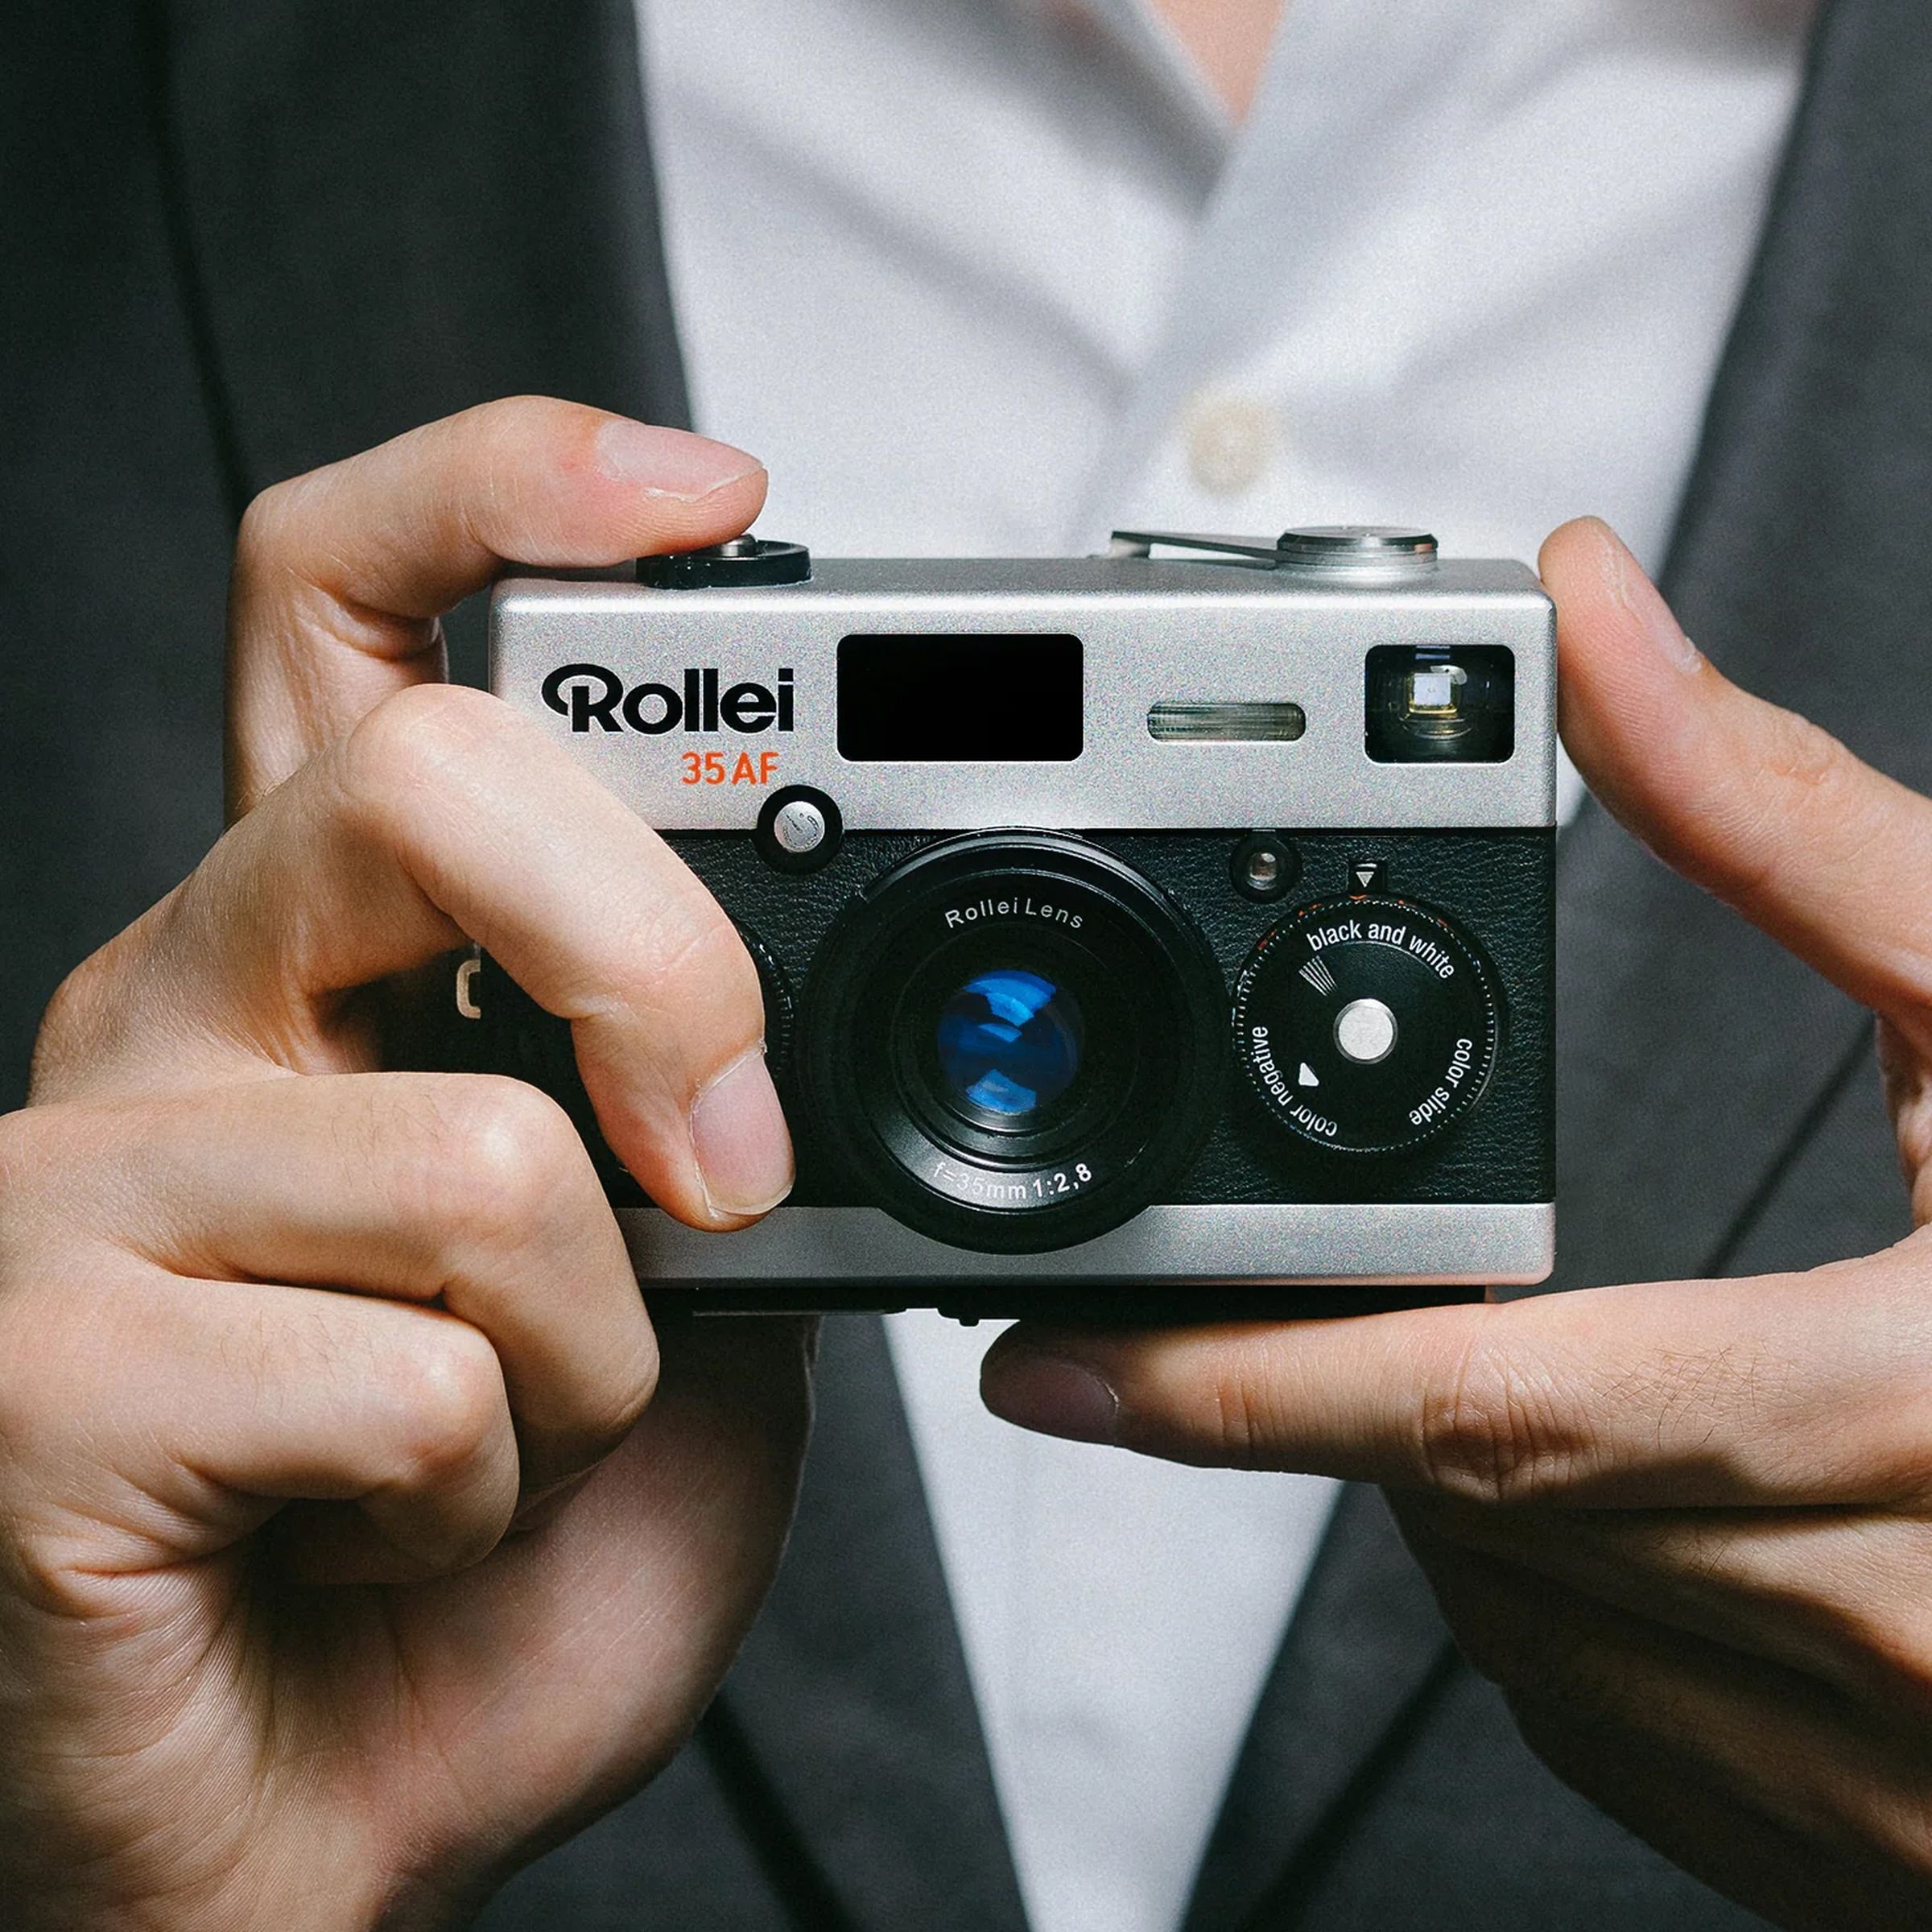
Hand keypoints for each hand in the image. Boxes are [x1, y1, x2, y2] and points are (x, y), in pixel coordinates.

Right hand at [0, 399, 807, 1929]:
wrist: (314, 1832)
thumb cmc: (464, 1579)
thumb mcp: (663, 1312)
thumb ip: (706, 1149)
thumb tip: (788, 1039)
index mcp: (321, 966)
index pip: (349, 607)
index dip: (511, 489)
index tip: (707, 496)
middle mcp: (177, 1017)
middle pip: (417, 784)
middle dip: (660, 972)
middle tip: (722, 1170)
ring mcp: (81, 1185)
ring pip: (475, 1146)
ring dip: (589, 1351)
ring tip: (502, 1445)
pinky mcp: (37, 1377)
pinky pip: (406, 1376)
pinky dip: (486, 1496)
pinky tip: (381, 1540)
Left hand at [981, 518, 1931, 1930]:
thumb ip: (1788, 823)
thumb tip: (1599, 629)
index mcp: (1924, 1419)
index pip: (1491, 1413)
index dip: (1244, 1388)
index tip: (1061, 1366)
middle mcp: (1899, 1639)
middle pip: (1475, 1513)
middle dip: (1358, 1392)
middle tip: (1345, 1286)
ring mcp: (1884, 1784)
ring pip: (1524, 1628)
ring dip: (1467, 1484)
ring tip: (1537, 1359)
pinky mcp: (1872, 1850)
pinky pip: (1616, 1733)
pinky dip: (1561, 1603)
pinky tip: (1626, 1502)